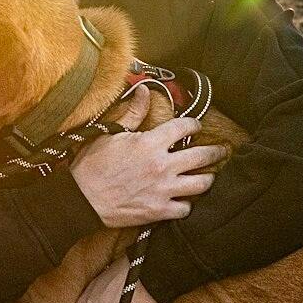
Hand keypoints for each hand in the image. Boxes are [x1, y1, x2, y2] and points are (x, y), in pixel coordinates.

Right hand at [69, 88, 223, 228]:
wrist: (81, 199)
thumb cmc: (92, 166)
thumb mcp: (110, 133)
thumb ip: (133, 113)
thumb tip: (144, 90)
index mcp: (151, 142)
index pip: (184, 127)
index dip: (194, 125)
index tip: (196, 126)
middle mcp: (162, 165)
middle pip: (203, 156)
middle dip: (216, 152)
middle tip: (221, 151)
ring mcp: (163, 189)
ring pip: (201, 184)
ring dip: (206, 179)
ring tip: (207, 177)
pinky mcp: (159, 211)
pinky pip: (186, 209)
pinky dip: (186, 205)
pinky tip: (184, 201)